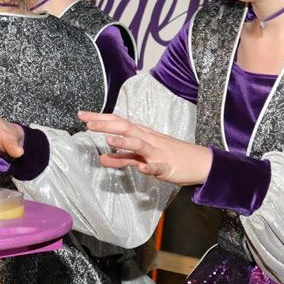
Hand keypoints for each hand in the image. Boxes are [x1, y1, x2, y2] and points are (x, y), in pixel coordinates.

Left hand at [78, 111, 213, 184]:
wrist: (201, 162)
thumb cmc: (171, 156)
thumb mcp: (142, 157)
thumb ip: (121, 158)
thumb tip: (102, 158)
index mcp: (142, 135)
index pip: (118, 122)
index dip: (100, 118)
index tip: (82, 115)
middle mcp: (148, 140)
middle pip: (125, 128)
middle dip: (106, 125)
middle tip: (87, 124)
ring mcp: (158, 152)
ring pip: (139, 145)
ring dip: (125, 142)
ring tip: (110, 140)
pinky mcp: (167, 167)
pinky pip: (157, 167)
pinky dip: (149, 167)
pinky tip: (143, 168)